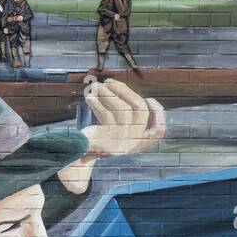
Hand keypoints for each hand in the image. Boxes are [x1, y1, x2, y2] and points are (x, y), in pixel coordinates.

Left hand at [57, 79, 164, 193]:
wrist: (78, 155)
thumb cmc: (98, 138)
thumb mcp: (115, 130)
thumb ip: (126, 116)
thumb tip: (125, 89)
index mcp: (138, 144)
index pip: (158, 131)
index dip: (158, 114)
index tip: (148, 98)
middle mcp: (132, 144)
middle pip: (141, 111)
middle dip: (126, 91)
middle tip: (109, 81)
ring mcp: (120, 142)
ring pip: (124, 110)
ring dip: (110, 94)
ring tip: (97, 85)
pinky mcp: (106, 140)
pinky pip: (106, 115)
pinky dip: (98, 104)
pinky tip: (89, 96)